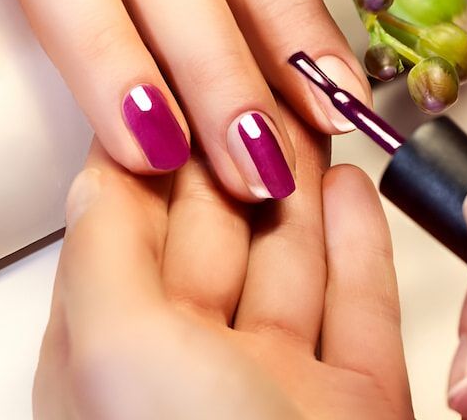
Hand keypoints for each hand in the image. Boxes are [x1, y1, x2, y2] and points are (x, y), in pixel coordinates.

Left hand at [33, 111, 412, 419]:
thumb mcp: (114, 349)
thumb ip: (106, 249)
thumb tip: (102, 169)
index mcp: (117, 361)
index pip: (136, 227)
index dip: (165, 148)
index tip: (187, 80)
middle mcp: (196, 373)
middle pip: (221, 236)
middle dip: (240, 153)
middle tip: (263, 80)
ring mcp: (280, 388)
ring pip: (294, 264)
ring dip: (303, 186)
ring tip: (314, 115)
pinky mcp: (357, 405)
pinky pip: (363, 308)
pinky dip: (362, 244)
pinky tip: (355, 192)